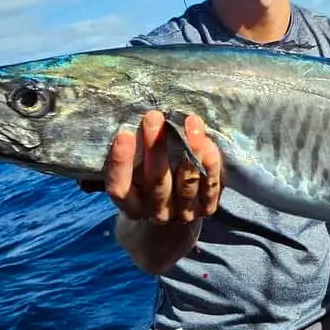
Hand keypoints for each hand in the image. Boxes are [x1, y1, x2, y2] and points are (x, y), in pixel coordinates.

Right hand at [88, 110, 221, 223]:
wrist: (176, 210)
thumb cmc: (148, 181)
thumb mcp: (134, 173)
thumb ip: (130, 156)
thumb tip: (127, 122)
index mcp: (132, 206)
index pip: (120, 188)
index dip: (120, 163)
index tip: (124, 134)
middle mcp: (156, 212)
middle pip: (156, 181)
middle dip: (156, 147)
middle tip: (154, 117)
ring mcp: (182, 213)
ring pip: (186, 182)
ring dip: (190, 149)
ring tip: (191, 121)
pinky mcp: (206, 208)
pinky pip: (209, 185)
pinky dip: (210, 163)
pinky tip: (208, 141)